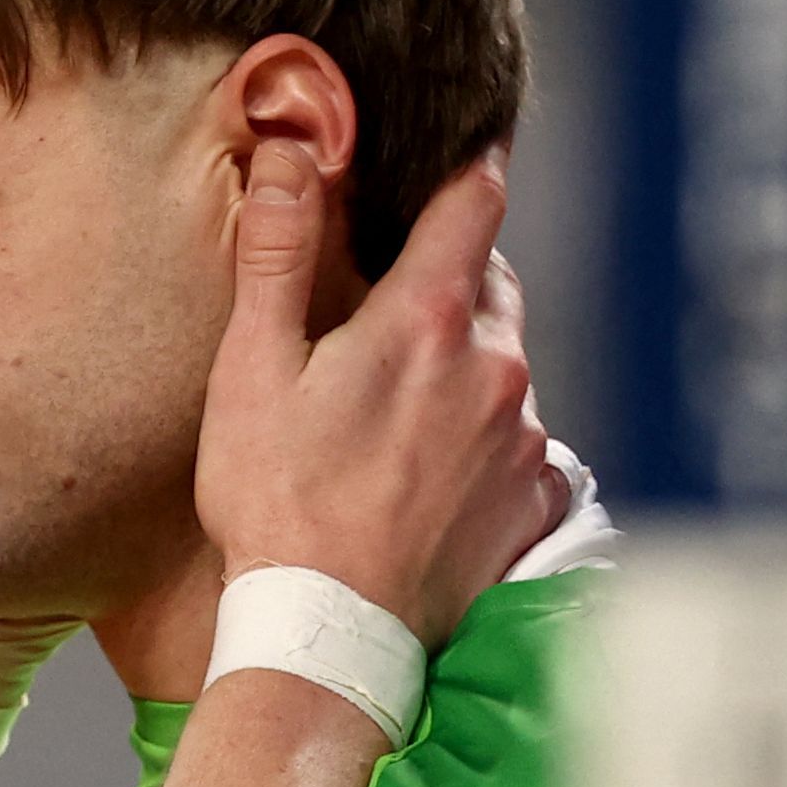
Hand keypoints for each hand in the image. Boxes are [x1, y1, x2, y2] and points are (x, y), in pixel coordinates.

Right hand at [195, 143, 554, 650]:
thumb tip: (292, 150)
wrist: (331, 639)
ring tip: (400, 413)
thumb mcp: (252, 372)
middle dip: (451, 279)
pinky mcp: (534, 502)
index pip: (475, 201)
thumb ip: (278, 254)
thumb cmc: (278, 506)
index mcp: (426, 321)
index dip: (469, 165)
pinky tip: (434, 475)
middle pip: (492, 285)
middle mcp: (496, 369)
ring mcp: (525, 439)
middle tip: (392, 308)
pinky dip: (490, 444)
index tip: (465, 148)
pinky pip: (526, 446)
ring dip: (468, 367)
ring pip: (508, 366)